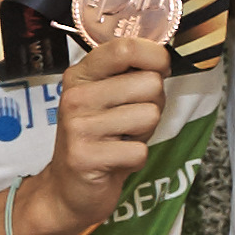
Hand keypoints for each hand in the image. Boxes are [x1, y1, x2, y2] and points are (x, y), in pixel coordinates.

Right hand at [30, 37, 166, 234]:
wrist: (69, 187)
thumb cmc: (102, 136)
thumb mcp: (111, 96)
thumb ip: (132, 74)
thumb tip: (165, 57)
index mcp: (81, 74)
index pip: (126, 47)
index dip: (156, 57)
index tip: (160, 69)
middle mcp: (76, 96)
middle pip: (150, 83)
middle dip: (153, 104)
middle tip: (129, 121)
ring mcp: (78, 127)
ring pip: (150, 116)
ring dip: (144, 133)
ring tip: (121, 139)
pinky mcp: (85, 157)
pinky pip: (140, 151)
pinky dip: (136, 159)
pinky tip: (116, 159)